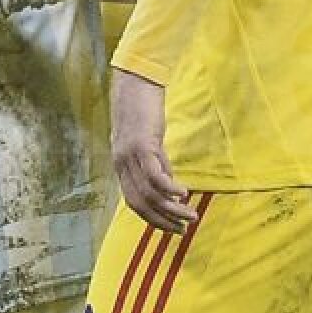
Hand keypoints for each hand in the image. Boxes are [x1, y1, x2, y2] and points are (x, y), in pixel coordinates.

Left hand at [111, 67, 196, 233]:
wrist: (135, 83)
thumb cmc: (142, 111)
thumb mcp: (147, 142)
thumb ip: (155, 163)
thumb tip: (169, 185)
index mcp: (121, 167)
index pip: (134, 203)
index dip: (153, 219)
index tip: (172, 229)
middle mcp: (122, 165)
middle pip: (141, 204)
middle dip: (163, 221)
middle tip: (184, 229)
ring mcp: (130, 156)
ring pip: (150, 193)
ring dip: (172, 208)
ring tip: (190, 214)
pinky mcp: (141, 145)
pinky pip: (155, 175)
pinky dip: (169, 188)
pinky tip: (184, 193)